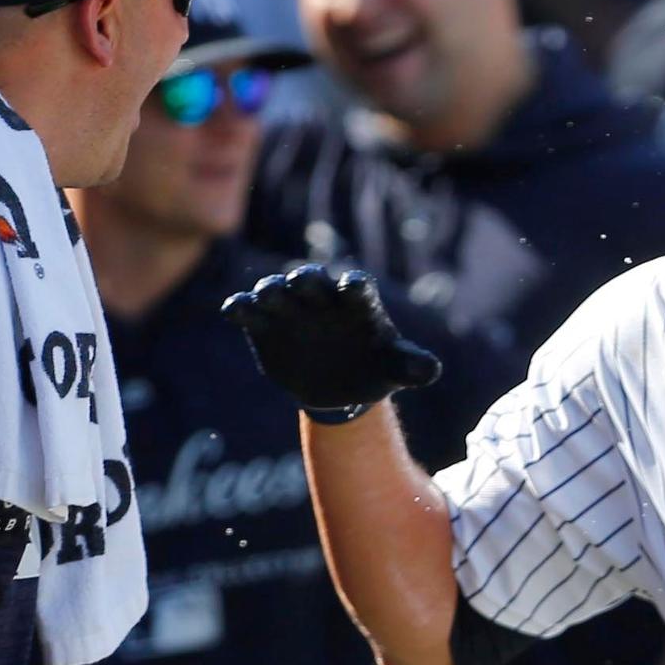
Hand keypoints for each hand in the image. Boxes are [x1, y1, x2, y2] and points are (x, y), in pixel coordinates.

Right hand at [225, 263, 439, 420]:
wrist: (340, 384)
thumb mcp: (397, 369)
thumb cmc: (375, 367)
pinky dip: (241, 308)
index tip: (354, 287)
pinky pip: (249, 311)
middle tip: (300, 283)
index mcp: (358, 303)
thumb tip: (431, 370)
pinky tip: (233, 310)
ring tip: (265, 296)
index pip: (358, 288)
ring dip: (270, 291)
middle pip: (310, 281)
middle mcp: (322, 298)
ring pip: (276, 291)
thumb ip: (413, 367)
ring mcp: (291, 308)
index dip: (356, 286)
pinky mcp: (265, 325)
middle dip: (305, 280)